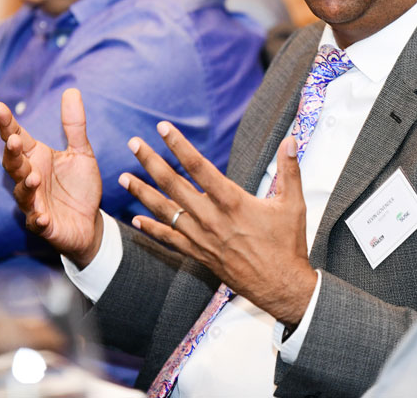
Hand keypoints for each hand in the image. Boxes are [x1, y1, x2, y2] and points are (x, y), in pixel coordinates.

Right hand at [0, 88, 103, 267]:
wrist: (89, 222)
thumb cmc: (79, 185)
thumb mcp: (81, 152)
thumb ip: (74, 125)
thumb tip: (72, 90)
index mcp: (36, 158)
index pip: (17, 138)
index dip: (7, 124)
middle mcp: (30, 178)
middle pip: (13, 164)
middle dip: (12, 153)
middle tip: (14, 140)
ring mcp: (34, 203)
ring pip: (23, 193)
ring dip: (26, 185)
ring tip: (33, 177)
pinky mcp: (44, 225)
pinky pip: (37, 223)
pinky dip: (38, 219)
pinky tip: (42, 216)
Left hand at [122, 123, 316, 326]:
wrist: (281, 286)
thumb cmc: (288, 244)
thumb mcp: (293, 204)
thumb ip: (290, 169)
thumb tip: (291, 139)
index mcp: (233, 202)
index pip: (200, 167)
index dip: (180, 146)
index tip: (164, 129)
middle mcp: (212, 219)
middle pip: (174, 185)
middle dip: (152, 162)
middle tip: (134, 143)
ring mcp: (203, 238)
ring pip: (166, 212)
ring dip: (143, 193)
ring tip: (124, 177)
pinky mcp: (200, 255)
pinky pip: (170, 240)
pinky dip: (152, 229)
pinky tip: (136, 219)